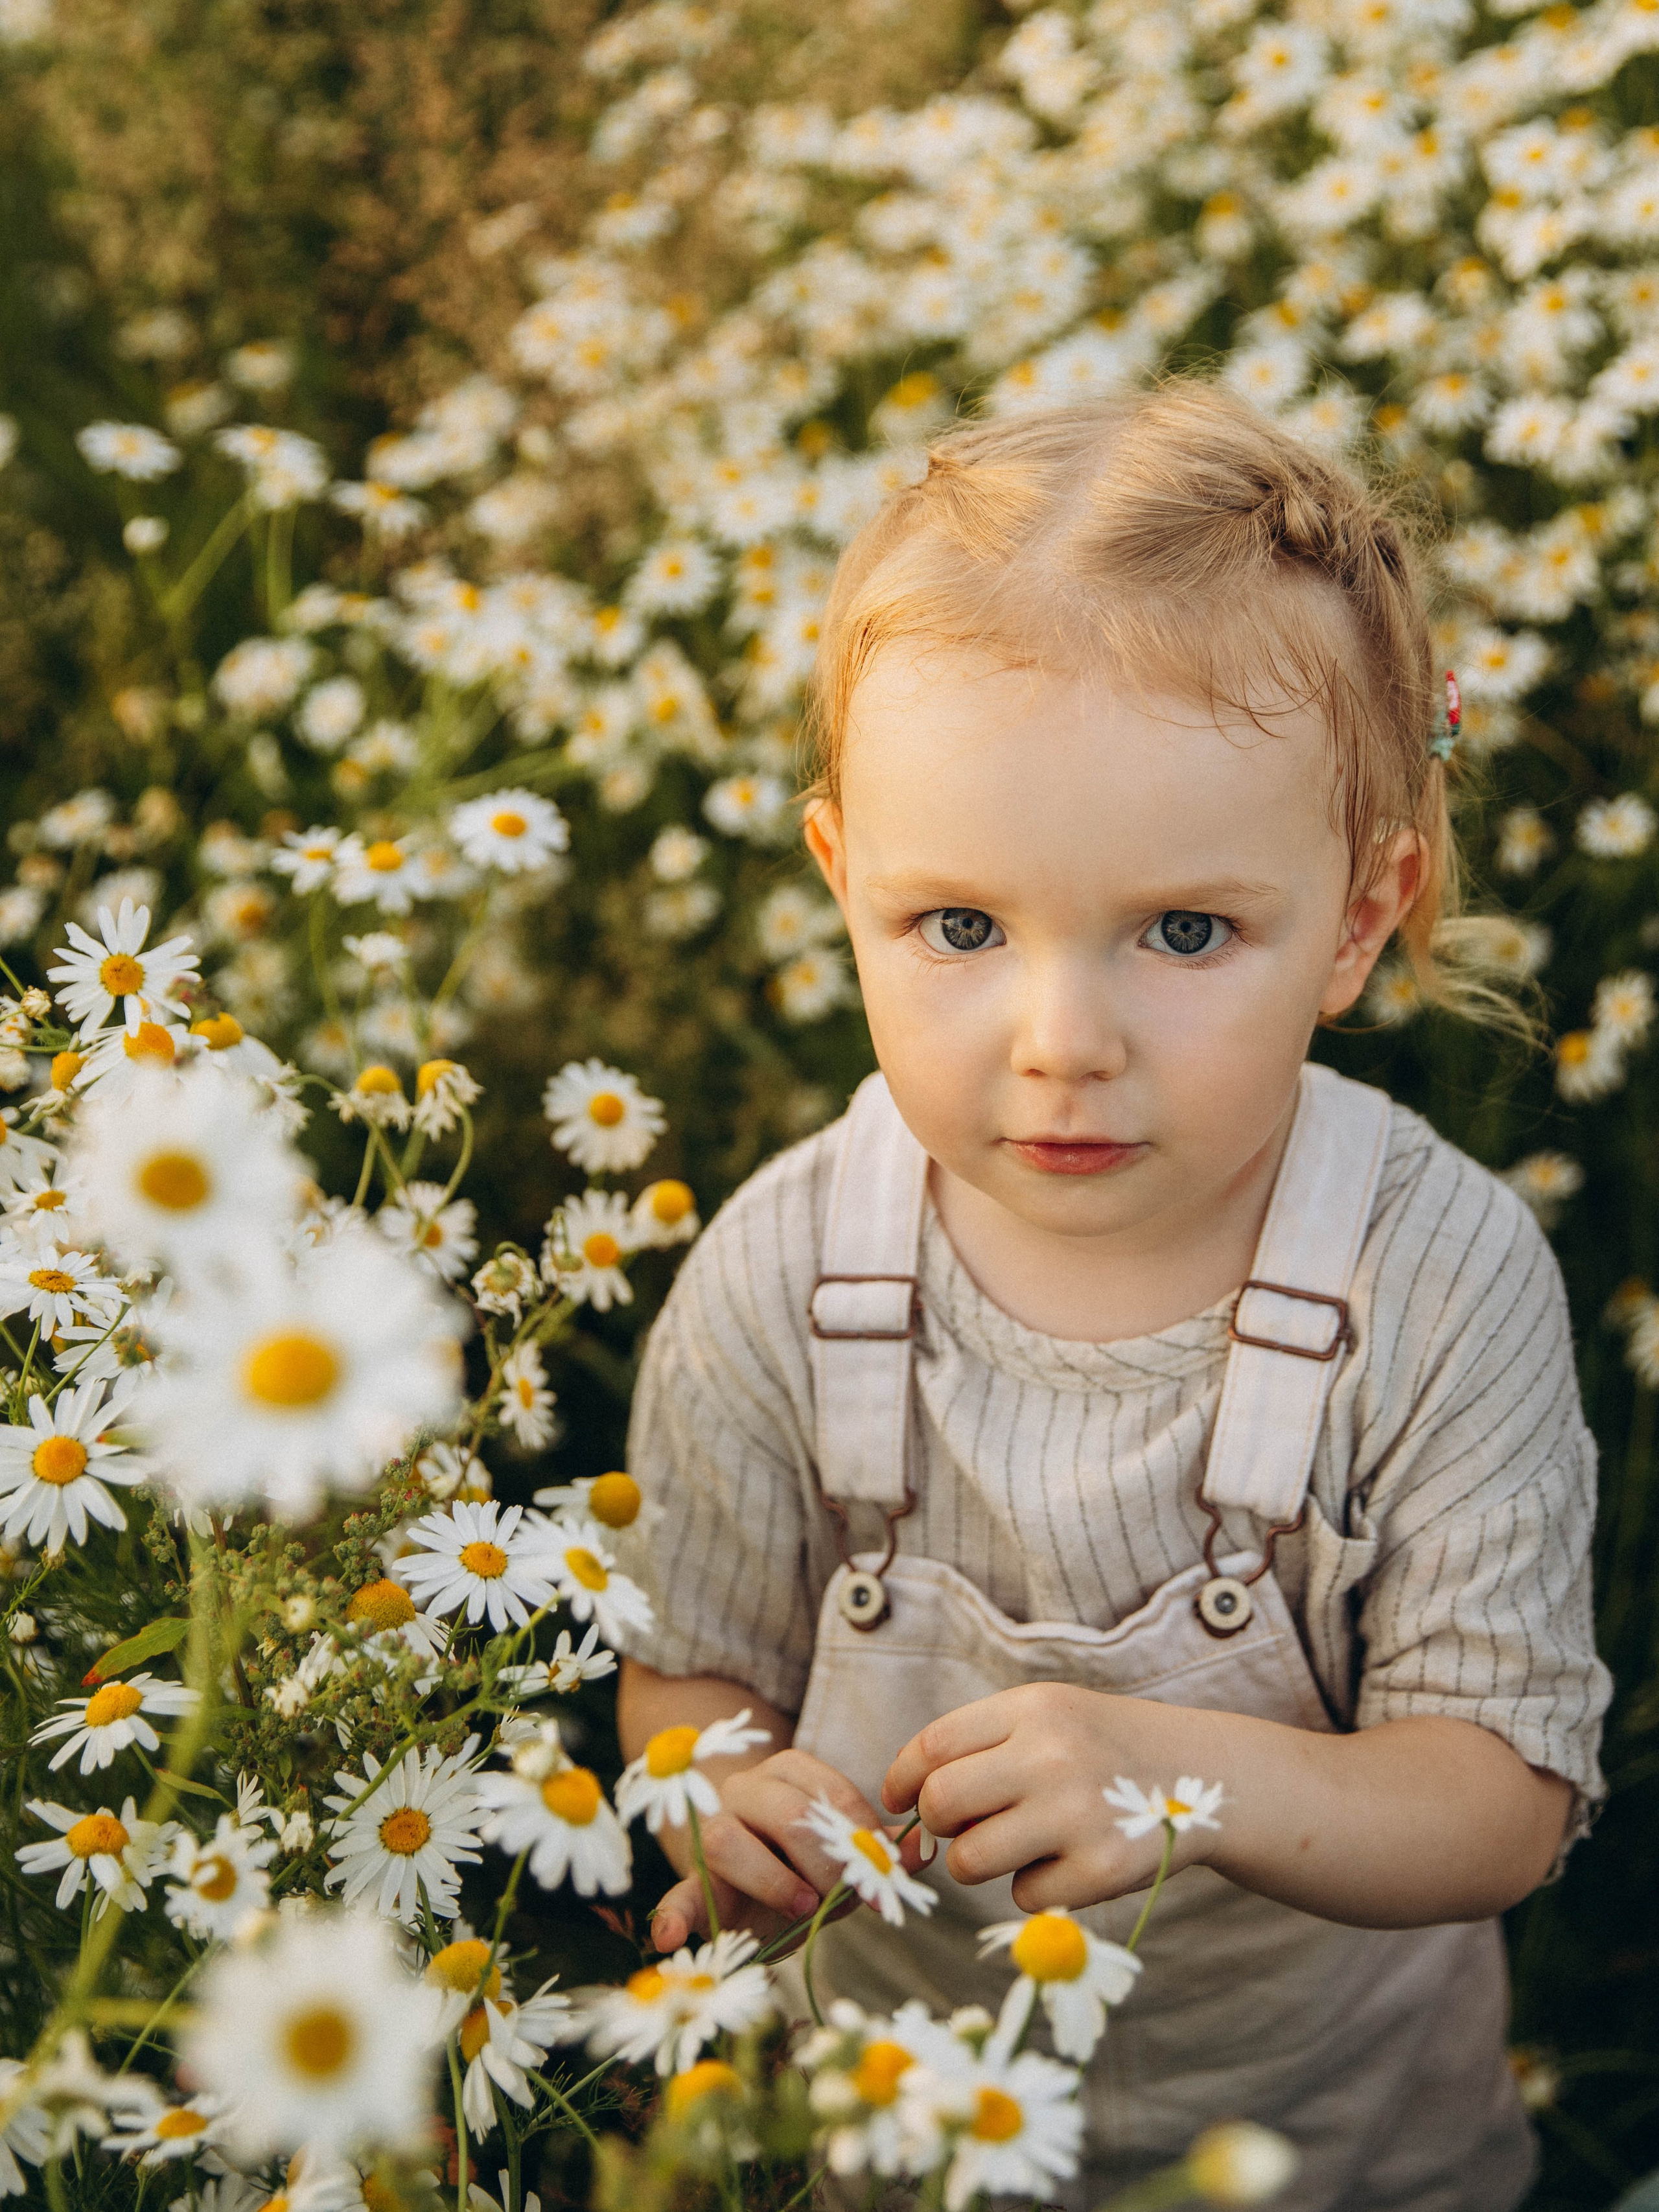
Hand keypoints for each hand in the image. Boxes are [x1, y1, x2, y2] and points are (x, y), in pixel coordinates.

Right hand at [648, 1748, 928, 1952]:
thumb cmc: (804, 1862)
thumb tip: (926, 1851)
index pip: (830, 1792)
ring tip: (804, 1908)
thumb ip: (879, 1851)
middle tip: (851, 1897)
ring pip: (727, 1839)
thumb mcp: (844, 1856)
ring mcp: (711, 1835)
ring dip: (772, 1879)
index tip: (886, 1876)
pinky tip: (672, 1939)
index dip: (862, 1835)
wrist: (746, 1879)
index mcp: (789, 1774)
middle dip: (827, 1860)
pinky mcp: (691, 1883)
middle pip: (783, 1812)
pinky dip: (673, 1915)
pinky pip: (676, 1893)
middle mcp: (744, 1792)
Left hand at [882, 1682, 1225, 1913]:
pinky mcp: (1102, 1871)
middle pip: (941, 1803)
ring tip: (1018, 1844)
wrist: (1205, 1776)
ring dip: (979, 1862)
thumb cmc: (1102, 1747)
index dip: (902, 1779)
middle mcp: (1052, 1755)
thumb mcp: (1049, 1718)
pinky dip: (1035, 1887)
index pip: (933, 1745)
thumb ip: (981, 1747)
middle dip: (936, 1824)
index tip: (898, 1800)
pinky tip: (1068, 1861)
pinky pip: (1024, 1897)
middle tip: (960, 1827)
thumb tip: (909, 1810)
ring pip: (971, 1861)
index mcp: (1034, 1709)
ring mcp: (1077, 1814)